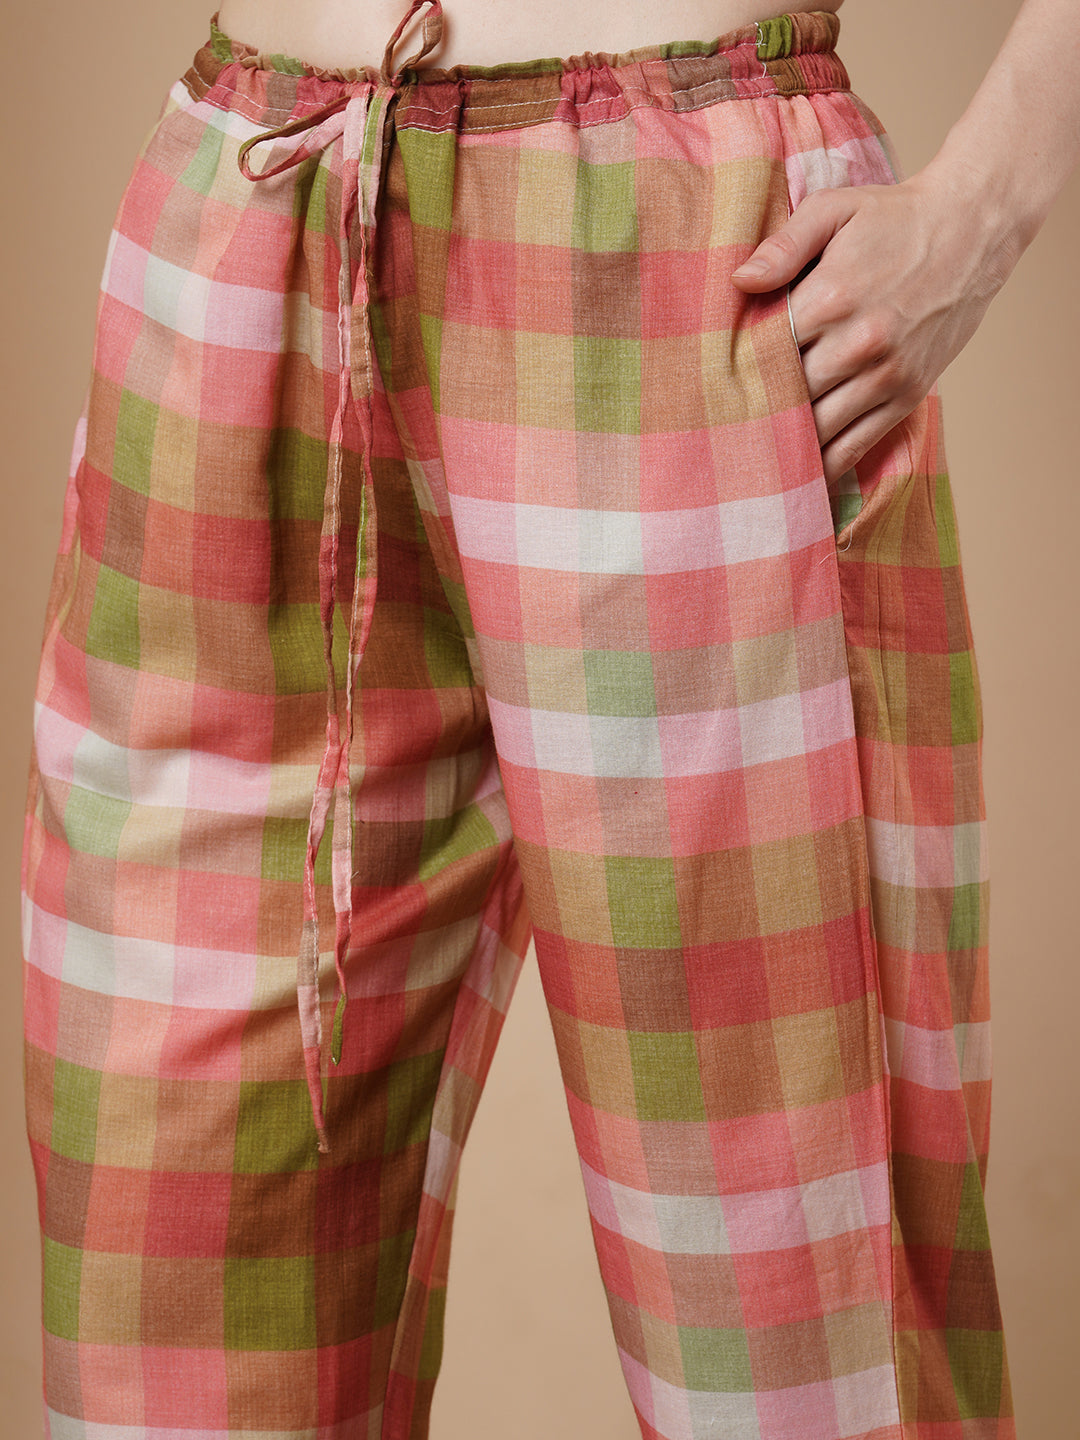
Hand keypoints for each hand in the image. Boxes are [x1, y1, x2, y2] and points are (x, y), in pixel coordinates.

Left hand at [731, 166, 1021, 484]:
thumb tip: (739, 280)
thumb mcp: (834, 210)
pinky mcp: (907, 396)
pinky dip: (823, 465)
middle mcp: (860, 343)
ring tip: (749, 456)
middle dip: (754, 409)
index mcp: (832, 296)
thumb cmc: (893, 219)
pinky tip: (796, 476)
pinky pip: (855, 446)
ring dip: (784, 443)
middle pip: (786, 394)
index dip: (736, 368)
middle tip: (719, 425)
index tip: (710, 382)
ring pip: (816, 429)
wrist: (972, 230)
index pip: (764, 350)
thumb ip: (784, 245)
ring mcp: (887, 375)